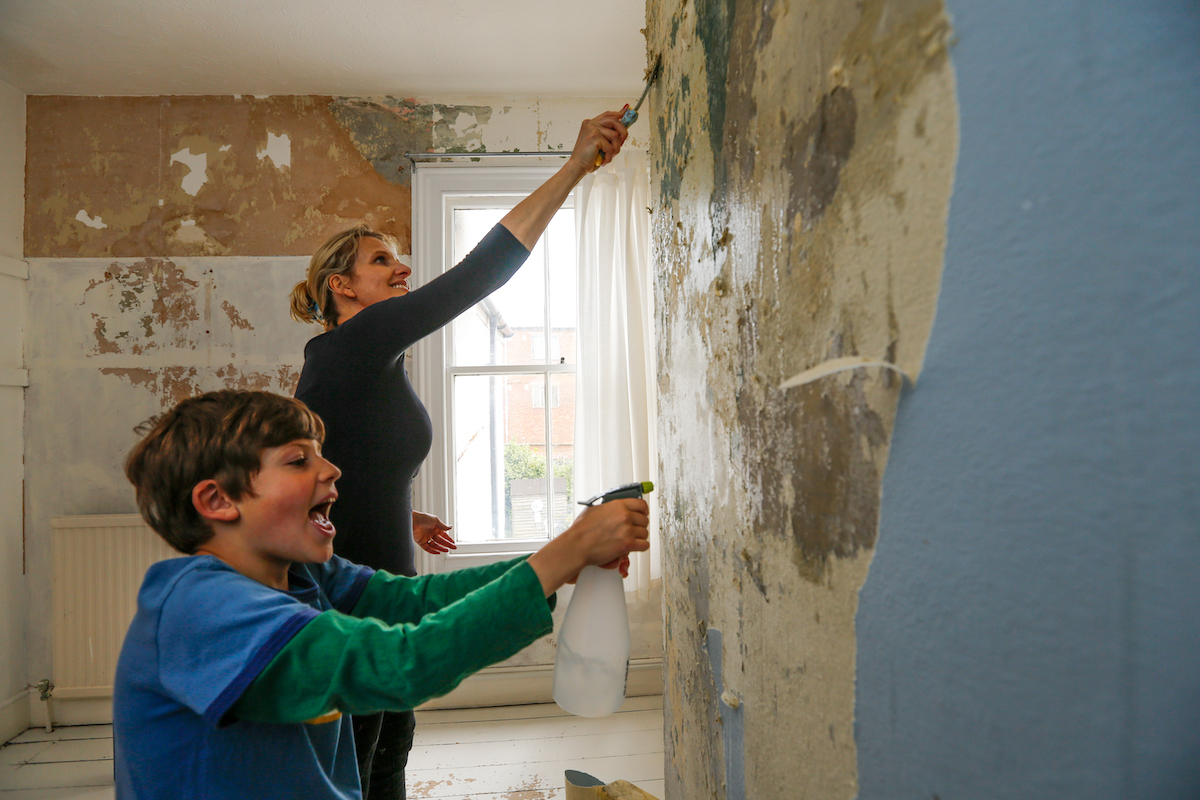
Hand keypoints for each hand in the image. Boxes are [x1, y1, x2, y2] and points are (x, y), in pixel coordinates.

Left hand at [412, 511, 454, 553]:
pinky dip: (432, 551)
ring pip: (435, 545)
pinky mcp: (420, 541)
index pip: (444, 535)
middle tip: (454, 548)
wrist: (413, 520)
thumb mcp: (436, 521)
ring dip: (441, 548)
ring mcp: (426, 537)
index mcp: (435, 527)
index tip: (453, 543)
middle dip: (447, 544)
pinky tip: (438, 552)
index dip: (449, 539)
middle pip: (440, 540)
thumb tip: (451, 527)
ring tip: (446, 550)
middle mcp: (431, 533)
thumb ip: (443, 526)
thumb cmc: (424, 518)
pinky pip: (427, 548)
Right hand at [526, 498, 648, 595]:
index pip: (641, 504)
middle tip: (634, 530)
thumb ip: (608, 507)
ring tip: (631, 539)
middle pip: (644, 520)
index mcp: (617, 505)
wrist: (577, 545)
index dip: (643, 510)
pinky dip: (640, 547)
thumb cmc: (581, 529)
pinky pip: (644, 545)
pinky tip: (634, 546)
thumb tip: (614, 508)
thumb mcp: (594, 509)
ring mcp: (627, 530)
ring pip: (645, 533)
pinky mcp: (628, 544)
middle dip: (640, 526)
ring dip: (639, 537)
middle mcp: (624, 516)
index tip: (643, 514)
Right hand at [567, 111, 628, 173]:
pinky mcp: (594, 136)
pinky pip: (611, 146)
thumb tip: (622, 131)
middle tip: (621, 143)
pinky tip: (603, 160)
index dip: (618, 114)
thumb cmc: (588, 157)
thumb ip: (608, 135)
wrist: (577, 167)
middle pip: (614, 121)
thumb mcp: (600, 143)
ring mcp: (592, 129)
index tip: (626, 112)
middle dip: (622, 133)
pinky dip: (609, 156)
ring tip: (609, 155)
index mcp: (590, 124)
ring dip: (615, 149)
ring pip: (615, 135)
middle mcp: (591, 123)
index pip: (607, 115)